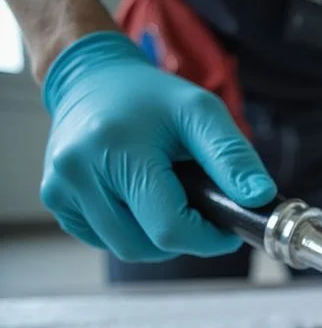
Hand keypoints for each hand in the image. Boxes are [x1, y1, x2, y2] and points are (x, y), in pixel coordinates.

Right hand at [40, 31, 274, 261]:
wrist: (92, 79)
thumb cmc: (150, 97)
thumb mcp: (201, 112)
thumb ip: (233, 156)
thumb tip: (259, 198)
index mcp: (118, 149)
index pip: (170, 228)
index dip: (207, 239)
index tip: (227, 228)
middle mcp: (79, 172)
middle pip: (148, 245)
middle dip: (184, 237)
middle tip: (199, 211)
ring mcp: (60, 188)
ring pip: (127, 248)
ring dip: (157, 237)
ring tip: (169, 200)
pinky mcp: (55, 199)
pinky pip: (105, 239)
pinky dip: (132, 230)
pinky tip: (139, 200)